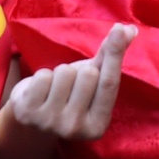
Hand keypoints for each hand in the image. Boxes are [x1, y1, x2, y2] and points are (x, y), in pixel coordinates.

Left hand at [4, 24, 135, 139]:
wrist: (32, 118)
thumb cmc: (69, 94)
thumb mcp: (92, 81)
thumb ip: (110, 58)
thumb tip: (130, 29)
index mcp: (97, 126)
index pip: (110, 84)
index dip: (115, 54)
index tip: (121, 29)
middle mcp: (75, 129)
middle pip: (88, 74)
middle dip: (79, 71)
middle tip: (71, 86)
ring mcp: (50, 123)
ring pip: (65, 72)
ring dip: (59, 73)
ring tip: (55, 88)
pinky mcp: (28, 113)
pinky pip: (43, 75)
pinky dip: (41, 77)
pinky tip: (40, 91)